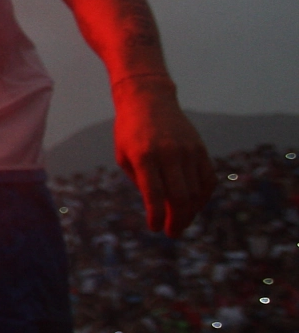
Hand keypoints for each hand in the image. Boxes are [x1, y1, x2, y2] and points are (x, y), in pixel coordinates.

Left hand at [112, 80, 215, 236]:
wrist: (148, 99)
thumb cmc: (130, 132)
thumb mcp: (124, 156)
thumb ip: (140, 182)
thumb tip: (159, 208)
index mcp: (144, 156)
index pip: (155, 195)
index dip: (157, 217)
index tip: (155, 229)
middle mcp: (169, 154)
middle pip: (180, 197)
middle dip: (177, 220)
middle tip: (172, 233)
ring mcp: (188, 150)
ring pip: (196, 191)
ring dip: (191, 213)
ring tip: (182, 223)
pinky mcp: (201, 149)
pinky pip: (208, 179)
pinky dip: (203, 197)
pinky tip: (195, 206)